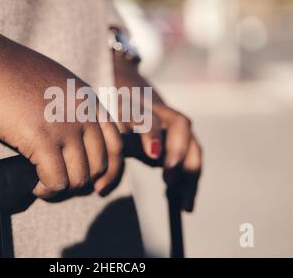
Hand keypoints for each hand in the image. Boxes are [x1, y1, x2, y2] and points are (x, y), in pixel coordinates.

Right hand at [0, 12, 123, 198]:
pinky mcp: (41, 139)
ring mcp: (64, 126)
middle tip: (59, 183)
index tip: (99, 185)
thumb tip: (70, 139)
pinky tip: (33, 184)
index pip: (116, 144)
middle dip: (81, 182)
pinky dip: (46, 189)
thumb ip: (69, 107)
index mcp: (87, 99)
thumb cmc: (6, 71)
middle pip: (99, 165)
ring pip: (79, 178)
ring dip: (61, 187)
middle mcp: (82, 113)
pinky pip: (56, 181)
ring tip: (42, 184)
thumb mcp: (54, 82)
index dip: (110, 170)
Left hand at [113, 52, 201, 210]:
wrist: (125, 88)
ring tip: (185, 204)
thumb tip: (100, 187)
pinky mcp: (183, 136)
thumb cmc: (111, 113)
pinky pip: (192, 156)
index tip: (153, 154)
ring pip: (191, 143)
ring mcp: (174, 121)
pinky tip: (185, 203)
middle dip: (178, 151)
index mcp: (135, 103)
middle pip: (179, 124)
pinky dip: (191, 179)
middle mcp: (159, 109)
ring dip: (190, 172)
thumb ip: (109, 149)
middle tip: (169, 178)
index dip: (151, 134)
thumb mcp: (105, 126)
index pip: (145, 115)